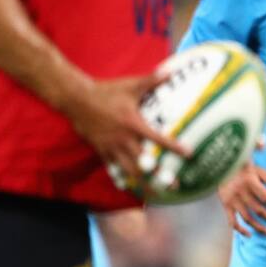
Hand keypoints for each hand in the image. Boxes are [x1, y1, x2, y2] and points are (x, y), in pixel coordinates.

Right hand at [63, 70, 189, 181]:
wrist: (77, 99)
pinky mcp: (101, 152)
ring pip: (129, 172)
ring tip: (156, 195)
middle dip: (160, 176)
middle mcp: (124, 139)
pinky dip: (122, 180)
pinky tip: (129, 189)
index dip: (174, 146)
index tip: (189, 154)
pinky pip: (113, 170)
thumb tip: (171, 71)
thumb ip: (152, 81)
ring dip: (143, 184)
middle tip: (175, 186)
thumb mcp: (130, 85)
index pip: (158, 138)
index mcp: (133, 124)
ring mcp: (111, 148)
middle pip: (144, 164)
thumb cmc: (106, 91)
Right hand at [218, 161, 265, 236]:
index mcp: (250, 182)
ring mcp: (232, 200)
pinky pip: (232, 221)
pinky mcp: (225, 205)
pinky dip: (240, 230)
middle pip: (258, 209)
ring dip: (258, 227)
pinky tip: (249, 235)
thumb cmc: (243, 169)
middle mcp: (241, 192)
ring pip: (247, 218)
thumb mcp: (258, 170)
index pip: (265, 197)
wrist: (221, 167)